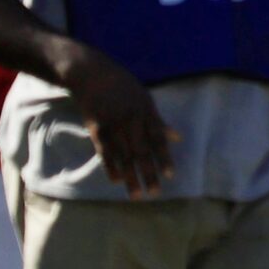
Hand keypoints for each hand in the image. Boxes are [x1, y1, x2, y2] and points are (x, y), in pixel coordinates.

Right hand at [63, 48, 175, 194]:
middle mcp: (131, 120)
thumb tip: (177, 137)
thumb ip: (159, 121)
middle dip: (149, 173)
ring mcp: (113, 125)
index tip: (170, 175)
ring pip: (124, 156)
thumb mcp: (144, 97)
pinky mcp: (96, 129)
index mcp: (145, 112)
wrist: (90, 73)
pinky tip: (116, 181)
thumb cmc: (121, 85)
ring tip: (136, 195)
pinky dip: (110, 167)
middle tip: (155, 193)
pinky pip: (105, 152)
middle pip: (142, 151)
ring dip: (130, 177)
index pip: (157, 139)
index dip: (164, 157)